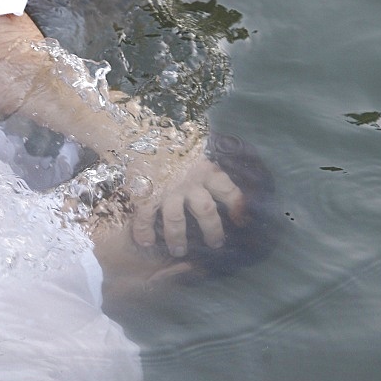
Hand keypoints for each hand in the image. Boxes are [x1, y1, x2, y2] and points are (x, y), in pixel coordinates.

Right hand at [125, 124, 246, 257]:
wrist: (138, 129)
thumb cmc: (170, 141)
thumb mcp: (194, 149)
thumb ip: (205, 165)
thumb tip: (222, 178)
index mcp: (204, 168)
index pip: (227, 189)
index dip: (237, 206)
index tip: (243, 220)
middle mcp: (188, 180)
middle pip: (205, 210)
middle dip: (212, 230)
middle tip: (215, 245)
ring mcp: (166, 188)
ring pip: (175, 219)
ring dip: (177, 237)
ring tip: (178, 251)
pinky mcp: (145, 192)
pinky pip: (145, 216)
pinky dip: (144, 230)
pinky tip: (145, 241)